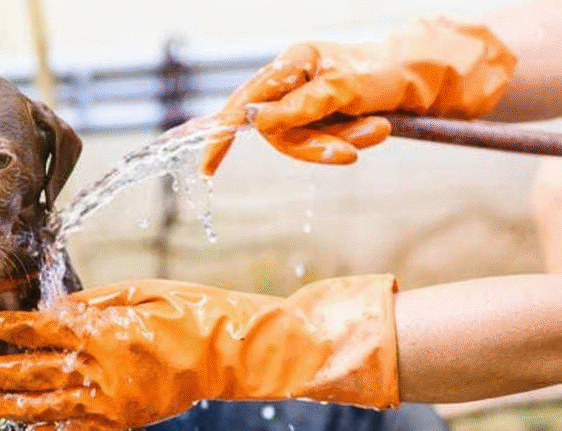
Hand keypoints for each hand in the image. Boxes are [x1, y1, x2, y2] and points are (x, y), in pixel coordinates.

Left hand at [0, 276, 399, 430]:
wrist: (232, 354)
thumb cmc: (191, 312)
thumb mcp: (141, 293)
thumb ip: (93, 304)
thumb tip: (53, 309)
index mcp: (108, 333)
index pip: (45, 329)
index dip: (13, 327)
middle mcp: (106, 371)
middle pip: (40, 371)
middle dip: (3, 370)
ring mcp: (116, 401)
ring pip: (54, 406)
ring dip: (18, 407)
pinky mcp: (128, 419)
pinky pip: (83, 428)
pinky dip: (56, 428)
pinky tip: (34, 427)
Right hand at [202, 16, 515, 173]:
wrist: (422, 76)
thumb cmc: (383, 74)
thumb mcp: (344, 90)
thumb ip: (301, 107)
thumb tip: (258, 123)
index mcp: (292, 63)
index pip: (244, 102)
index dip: (222, 135)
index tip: (207, 168)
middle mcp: (292, 82)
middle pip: (278, 132)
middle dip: (316, 145)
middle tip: (355, 150)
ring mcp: (305, 103)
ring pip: (302, 142)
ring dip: (341, 143)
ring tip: (379, 130)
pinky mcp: (320, 119)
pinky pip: (320, 144)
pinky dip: (347, 142)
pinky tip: (376, 127)